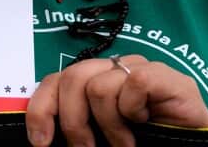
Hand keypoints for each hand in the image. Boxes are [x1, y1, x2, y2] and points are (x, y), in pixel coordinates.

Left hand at [26, 54, 207, 146]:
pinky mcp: (166, 76)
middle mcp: (115, 69)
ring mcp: (141, 69)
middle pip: (72, 78)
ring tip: (125, 143)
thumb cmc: (149, 144)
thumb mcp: (102, 137)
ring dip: (109, 125)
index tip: (41, 141)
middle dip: (73, 121)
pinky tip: (145, 123)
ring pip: (98, 85)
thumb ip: (78, 128)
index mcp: (96, 81)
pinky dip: (133, 110)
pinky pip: (134, 83)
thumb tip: (44, 137)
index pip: (56, 80)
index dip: (42, 108)